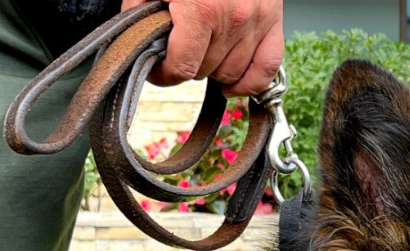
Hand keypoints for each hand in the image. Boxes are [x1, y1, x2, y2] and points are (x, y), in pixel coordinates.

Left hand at [121, 0, 283, 96]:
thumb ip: (139, 10)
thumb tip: (136, 39)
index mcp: (201, 9)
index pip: (182, 68)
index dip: (164, 75)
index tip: (158, 69)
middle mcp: (233, 18)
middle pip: (205, 70)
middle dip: (187, 64)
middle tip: (178, 49)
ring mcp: (256, 20)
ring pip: (232, 72)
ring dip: (214, 68)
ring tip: (202, 52)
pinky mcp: (273, 19)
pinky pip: (268, 66)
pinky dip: (251, 81)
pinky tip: (233, 82)